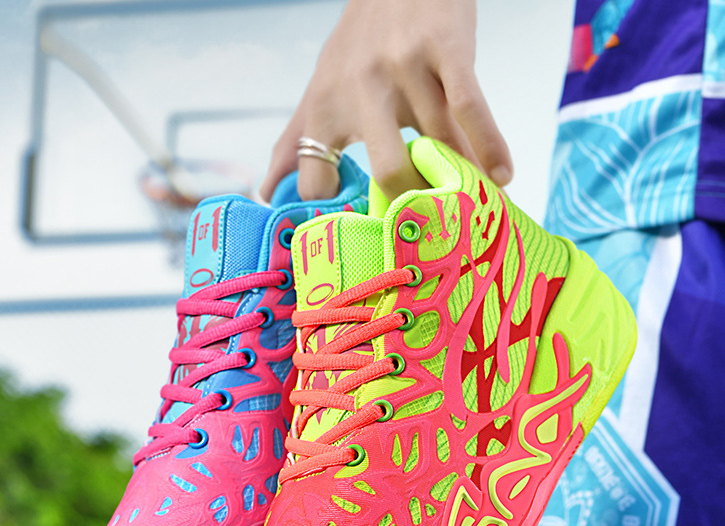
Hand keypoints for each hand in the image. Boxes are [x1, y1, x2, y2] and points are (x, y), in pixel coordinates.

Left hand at [261, 0, 512, 201]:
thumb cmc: (360, 42)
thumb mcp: (318, 90)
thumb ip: (293, 145)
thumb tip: (265, 195)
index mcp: (325, 107)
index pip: (318, 181)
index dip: (339, 219)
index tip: (366, 241)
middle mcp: (361, 89)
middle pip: (390, 170)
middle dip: (418, 205)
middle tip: (433, 226)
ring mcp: (405, 68)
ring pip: (440, 144)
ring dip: (462, 182)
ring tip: (474, 208)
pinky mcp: (446, 49)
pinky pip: (470, 110)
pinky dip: (491, 147)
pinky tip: (501, 175)